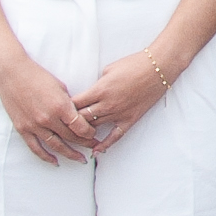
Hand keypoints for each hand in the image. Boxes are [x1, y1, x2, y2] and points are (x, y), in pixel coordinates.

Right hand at [0, 50, 99, 164]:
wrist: (11, 73)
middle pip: (71, 137)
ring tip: (81, 159)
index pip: (80, 127)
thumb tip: (77, 115)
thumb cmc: (37, 76)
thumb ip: (69, 103)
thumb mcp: (60, 87)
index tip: (94, 134)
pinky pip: (36, 148)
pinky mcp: (23, 129)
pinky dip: (46, 157)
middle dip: (85, 143)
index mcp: (60, 106)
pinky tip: (55, 161)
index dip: (90, 133)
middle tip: (94, 147)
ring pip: (56, 146)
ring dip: (70, 154)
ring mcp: (34, 125)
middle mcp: (48, 119)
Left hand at [68, 42, 196, 149]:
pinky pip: (115, 136)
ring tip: (73, 138)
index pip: (75, 104)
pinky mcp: (130, 119)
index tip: (58, 111)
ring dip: (83, 133)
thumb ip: (97, 84)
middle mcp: (107, 105)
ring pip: (95, 129)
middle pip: (81, 119)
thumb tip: (90, 93)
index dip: (64, 108)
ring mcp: (119, 114)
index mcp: (99, 90)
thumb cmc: (133, 64)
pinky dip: (104, 145)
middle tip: (62, 126)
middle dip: (70, 123)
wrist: (157, 69)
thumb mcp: (108, 70)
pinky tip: (96, 151)